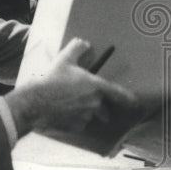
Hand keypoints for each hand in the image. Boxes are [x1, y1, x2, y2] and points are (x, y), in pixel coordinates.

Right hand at [6, 38, 138, 137]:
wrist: (35, 102)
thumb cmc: (51, 79)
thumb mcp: (64, 59)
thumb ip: (77, 48)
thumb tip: (84, 43)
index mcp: (96, 87)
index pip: (119, 94)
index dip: (129, 99)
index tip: (136, 103)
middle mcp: (95, 103)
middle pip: (104, 108)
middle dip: (100, 106)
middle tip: (84, 99)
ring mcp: (86, 117)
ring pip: (91, 116)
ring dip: (86, 112)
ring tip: (70, 105)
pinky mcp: (76, 126)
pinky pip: (80, 124)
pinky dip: (75, 120)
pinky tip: (64, 113)